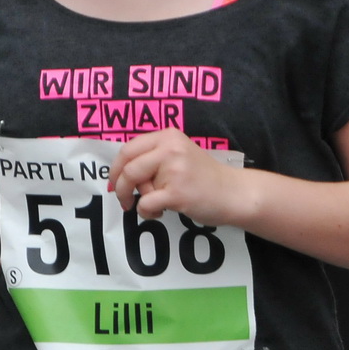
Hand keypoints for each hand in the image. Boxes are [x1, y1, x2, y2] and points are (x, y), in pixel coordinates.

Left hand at [110, 130, 245, 223]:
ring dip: (142, 201)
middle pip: (127, 167)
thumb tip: (119, 174)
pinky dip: (147, 212)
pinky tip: (161, 212)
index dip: (116, 168)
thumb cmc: (204, 177)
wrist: (233, 193)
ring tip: (160, 204)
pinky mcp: (177, 192)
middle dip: (120, 187)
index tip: (115, 182)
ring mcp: (174, 169)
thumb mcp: (179, 154)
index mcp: (168, 136)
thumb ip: (154, 156)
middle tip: (124, 201)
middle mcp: (170, 148)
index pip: (128, 148)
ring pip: (137, 187)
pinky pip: (146, 204)